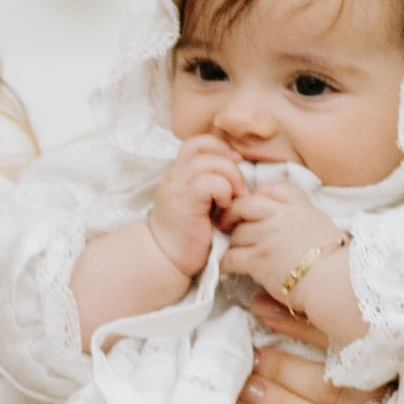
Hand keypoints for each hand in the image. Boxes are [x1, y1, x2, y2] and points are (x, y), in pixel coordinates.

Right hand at [144, 139, 246, 280]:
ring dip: (230, 177)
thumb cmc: (187, 237)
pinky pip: (211, 182)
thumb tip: (238, 173)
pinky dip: (225, 191)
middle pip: (204, 146)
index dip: (221, 149)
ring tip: (234, 198)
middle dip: (229, 162)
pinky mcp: (185, 201)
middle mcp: (175, 176)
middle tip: (238, 187)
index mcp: (179, 174)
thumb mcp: (199, 204)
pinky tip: (225, 208)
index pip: (198, 143)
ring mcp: (178, 187)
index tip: (235, 167)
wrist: (165, 260)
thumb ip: (211, 186)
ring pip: (210, 162)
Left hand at [218, 186, 359, 340]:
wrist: (338, 282)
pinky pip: (231, 256)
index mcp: (304, 210)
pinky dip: (226, 262)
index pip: (278, 188)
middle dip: (234, 212)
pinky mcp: (258, 259)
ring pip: (238, 232)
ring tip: (234, 250)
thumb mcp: (331, 236)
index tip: (256, 203)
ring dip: (233, 241)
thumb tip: (297, 244)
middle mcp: (284, 218)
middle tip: (228, 222)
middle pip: (247, 204)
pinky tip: (228, 268)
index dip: (261, 194)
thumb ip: (310, 231)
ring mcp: (269, 237)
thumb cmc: (341, 266)